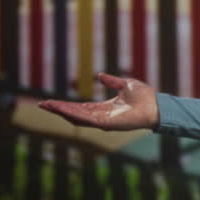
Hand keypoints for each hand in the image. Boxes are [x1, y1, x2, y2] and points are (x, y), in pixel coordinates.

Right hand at [38, 73, 158, 130]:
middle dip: (59, 109)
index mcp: (104, 108)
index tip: (51, 102)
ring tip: (48, 106)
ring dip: (62, 112)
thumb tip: (99, 75)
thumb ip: (112, 81)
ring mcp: (103, 121)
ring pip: (77, 118)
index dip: (66, 105)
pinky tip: (64, 110)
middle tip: (42, 105)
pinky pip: (87, 120)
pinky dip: (74, 115)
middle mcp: (101, 116)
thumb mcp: (125, 84)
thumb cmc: (145, 96)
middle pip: (75, 113)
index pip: (80, 108)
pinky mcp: (106, 124)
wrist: (156, 105)